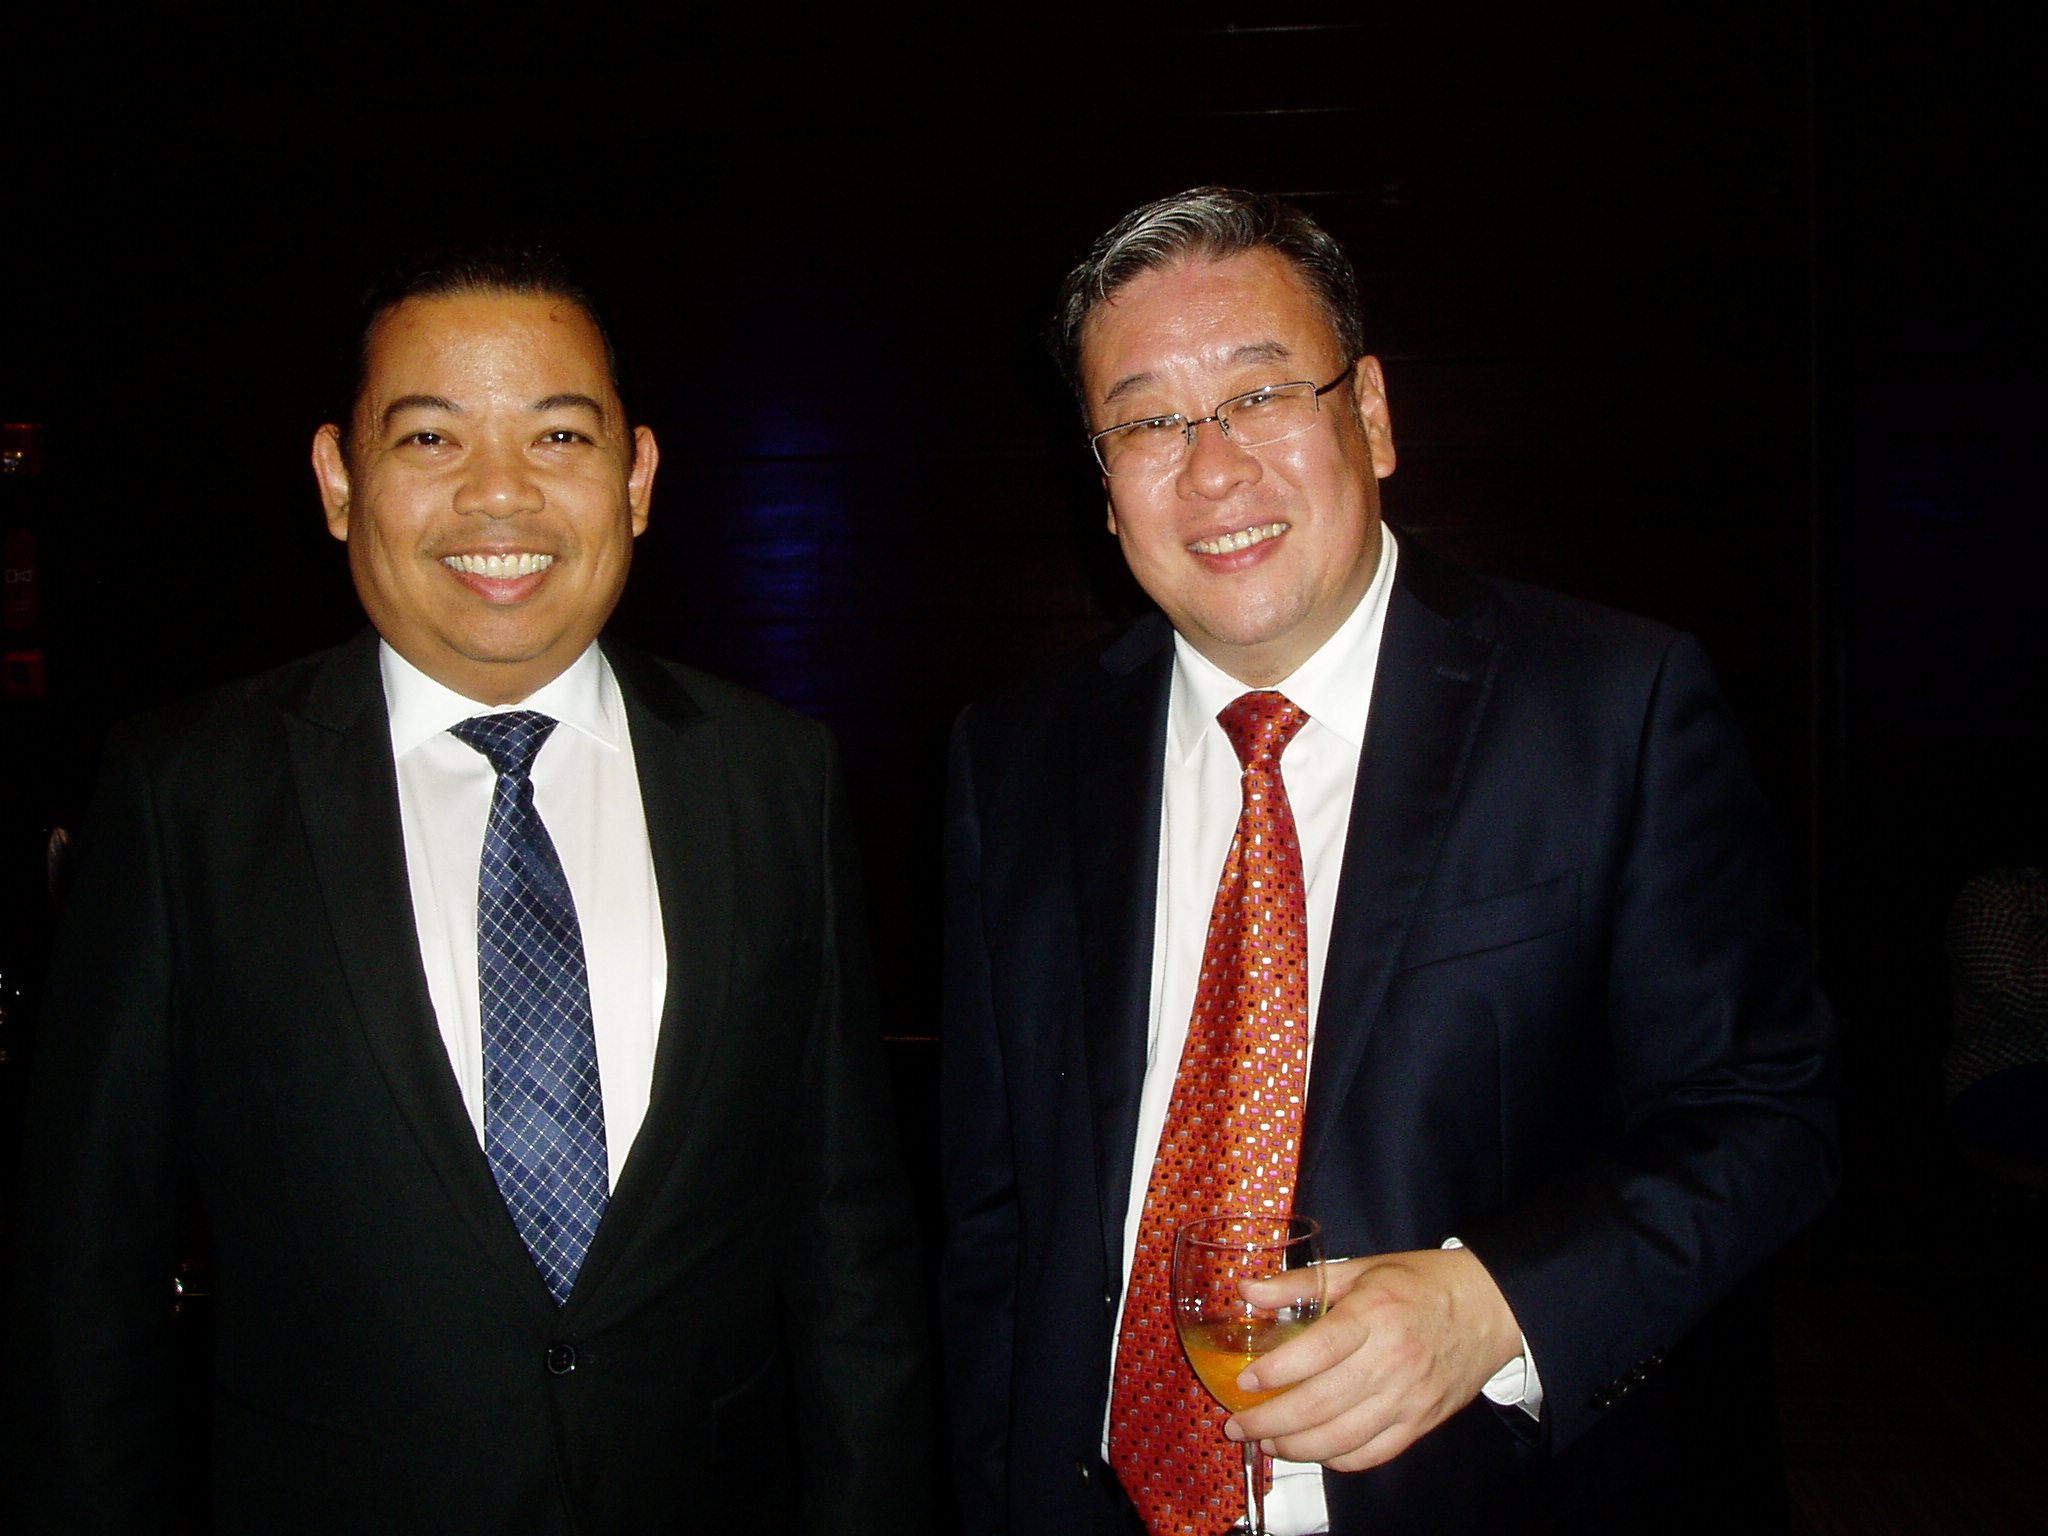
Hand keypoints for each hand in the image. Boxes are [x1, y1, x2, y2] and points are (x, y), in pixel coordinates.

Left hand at [1224, 1245, 1522, 1471]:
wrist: (1490, 1307)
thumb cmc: (1420, 1282)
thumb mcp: (1359, 1269)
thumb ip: (1300, 1283)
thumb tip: (1246, 1290)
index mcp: (1374, 1315)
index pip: (1318, 1351)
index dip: (1276, 1371)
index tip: (1244, 1382)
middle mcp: (1391, 1360)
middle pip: (1322, 1404)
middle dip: (1270, 1422)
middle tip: (1237, 1425)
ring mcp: (1409, 1398)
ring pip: (1343, 1438)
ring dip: (1297, 1448)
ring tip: (1266, 1443)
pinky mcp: (1422, 1423)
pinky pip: (1373, 1453)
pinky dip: (1338, 1459)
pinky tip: (1314, 1451)